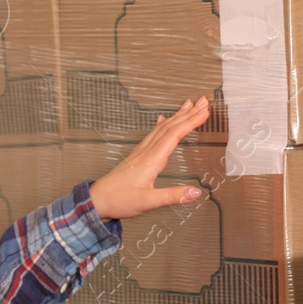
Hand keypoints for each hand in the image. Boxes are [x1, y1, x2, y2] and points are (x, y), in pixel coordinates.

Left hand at [88, 96, 211, 220]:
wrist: (98, 200)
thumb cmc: (119, 200)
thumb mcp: (148, 202)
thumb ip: (173, 196)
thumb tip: (195, 192)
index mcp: (151, 160)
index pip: (174, 135)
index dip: (191, 122)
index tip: (204, 112)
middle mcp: (146, 152)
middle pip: (170, 126)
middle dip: (188, 113)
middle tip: (203, 101)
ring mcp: (141, 152)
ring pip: (162, 128)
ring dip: (177, 115)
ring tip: (189, 105)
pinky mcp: (138, 156)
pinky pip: (153, 134)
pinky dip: (162, 124)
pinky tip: (162, 119)